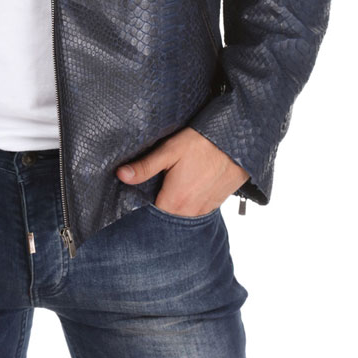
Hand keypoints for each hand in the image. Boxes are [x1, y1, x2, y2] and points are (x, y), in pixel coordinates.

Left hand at [116, 127, 249, 215]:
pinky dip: (190, 202)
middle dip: (159, 204)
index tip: (140, 192)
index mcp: (175, 202)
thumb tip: (121, 175)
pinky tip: (188, 184)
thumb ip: (145, 167)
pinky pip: (197, 210)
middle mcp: (190, 212)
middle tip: (158, 184)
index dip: (143, 203)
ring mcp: (205, 210)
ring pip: (182, 214)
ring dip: (176, 203)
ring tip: (173, 183)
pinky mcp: (215, 204)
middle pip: (167, 216)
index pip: (151, 214)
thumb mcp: (169, 151)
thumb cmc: (201, 143)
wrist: (236, 141)